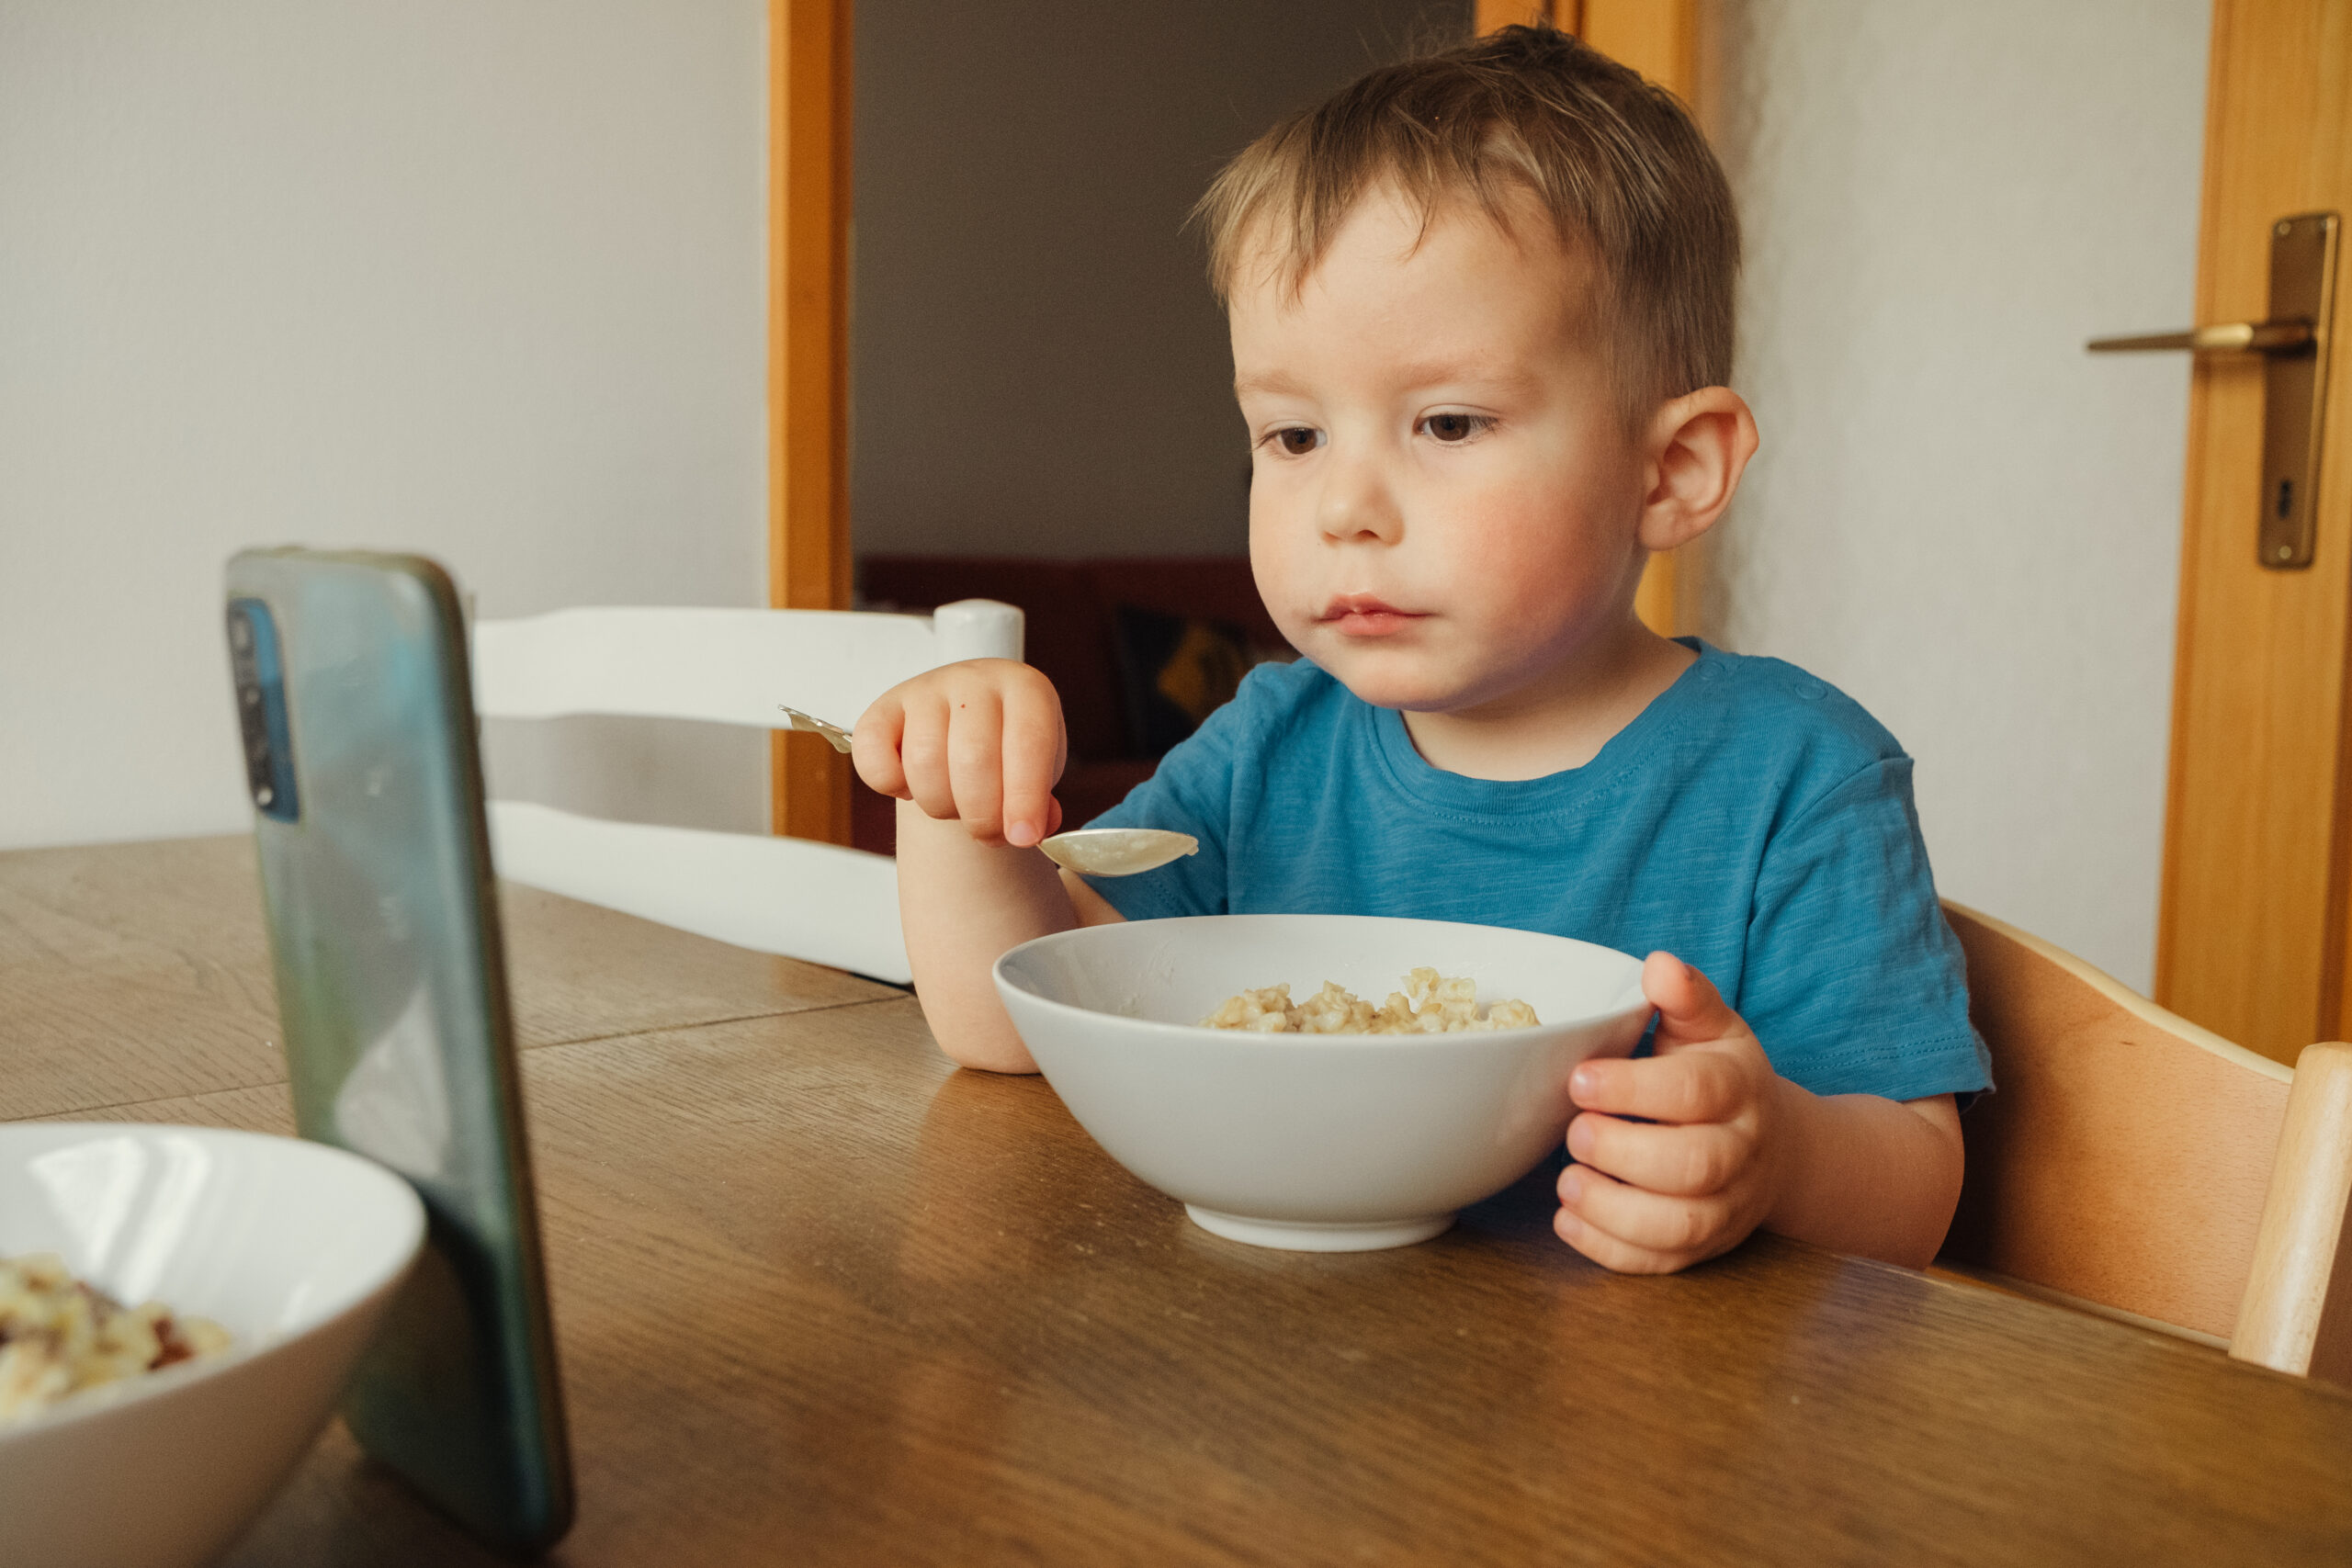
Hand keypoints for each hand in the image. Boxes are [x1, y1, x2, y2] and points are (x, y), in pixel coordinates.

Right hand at [851, 659, 1066, 847]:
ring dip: (941, 806)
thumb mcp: (1038, 771)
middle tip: (988, 833)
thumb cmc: (1008, 749)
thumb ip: (1039, 804)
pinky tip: (911, 789)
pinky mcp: (882, 709)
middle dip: (982, 815)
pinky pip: (873, 756)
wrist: (969, 726)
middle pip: (973, 758)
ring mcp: (925, 690)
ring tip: (954, 807)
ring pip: (924, 763)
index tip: (1024, 837)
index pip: (1027, 742)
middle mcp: (974, 681)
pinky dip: (890, 785)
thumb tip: (1024, 831)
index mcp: (1025, 689)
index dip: (1025, 797)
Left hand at [1554, 952, 1792, 1273]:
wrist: (1778, 1150)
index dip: (1634, 1088)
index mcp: (1739, 1089)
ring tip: (1568, 1180)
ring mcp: (1726, 1207)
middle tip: (1576, 1134)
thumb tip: (1659, 965)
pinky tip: (1569, 1218)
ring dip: (1613, 1209)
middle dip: (1623, 1152)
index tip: (1579, 1079)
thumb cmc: (1723, 1080)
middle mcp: (1740, 1152)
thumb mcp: (1712, 1030)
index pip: (1695, 1091)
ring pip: (1679, 1225)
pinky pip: (1661, 1263)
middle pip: (1692, 1165)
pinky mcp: (1703, 1249)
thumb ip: (1685, 998)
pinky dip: (1609, 1250)